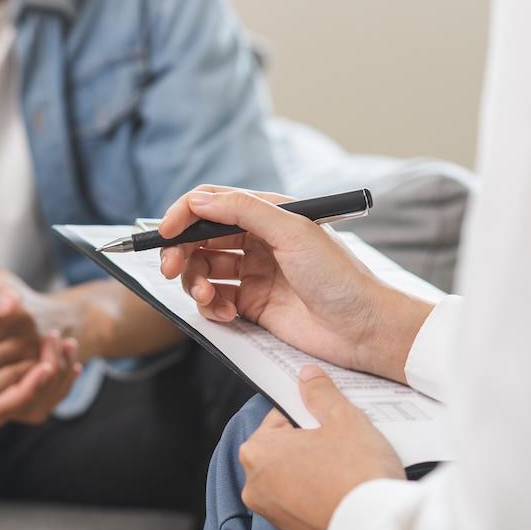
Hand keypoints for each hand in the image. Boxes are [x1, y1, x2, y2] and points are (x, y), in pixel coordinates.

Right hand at [159, 185, 432, 382]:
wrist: (365, 329)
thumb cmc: (339, 277)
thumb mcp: (293, 232)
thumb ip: (243, 211)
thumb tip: (198, 200)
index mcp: (267, 213)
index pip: (211, 204)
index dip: (183, 215)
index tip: (165, 233)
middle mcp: (257, 240)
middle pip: (199, 239)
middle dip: (181, 253)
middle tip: (172, 270)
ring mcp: (253, 273)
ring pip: (202, 270)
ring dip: (194, 283)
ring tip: (207, 298)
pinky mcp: (252, 305)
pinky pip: (214, 300)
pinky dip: (210, 307)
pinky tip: (225, 314)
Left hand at [239, 366, 403, 529]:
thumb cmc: (356, 472)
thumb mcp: (342, 418)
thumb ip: (320, 393)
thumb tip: (307, 376)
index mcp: (257, 452)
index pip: (281, 417)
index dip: (310, 413)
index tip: (331, 419)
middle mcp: (255, 485)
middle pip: (286, 447)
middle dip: (312, 441)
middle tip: (343, 441)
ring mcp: (273, 513)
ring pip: (295, 474)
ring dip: (317, 467)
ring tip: (348, 465)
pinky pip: (305, 501)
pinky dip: (321, 492)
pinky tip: (345, 487)